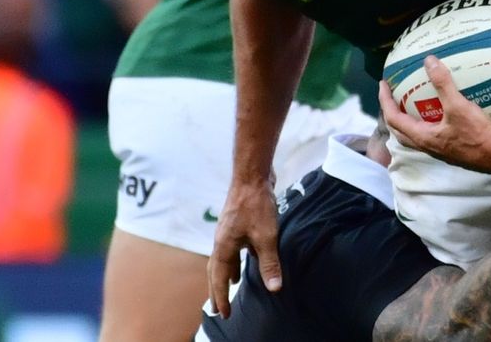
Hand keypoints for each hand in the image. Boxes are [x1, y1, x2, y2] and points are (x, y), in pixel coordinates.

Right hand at [207, 179, 280, 317]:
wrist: (252, 176)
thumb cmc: (257, 205)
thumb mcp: (266, 237)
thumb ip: (269, 263)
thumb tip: (274, 288)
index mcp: (224, 247)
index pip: (220, 280)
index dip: (221, 298)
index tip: (223, 315)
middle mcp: (221, 241)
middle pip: (216, 272)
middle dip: (217, 291)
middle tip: (218, 309)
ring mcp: (227, 232)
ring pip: (223, 260)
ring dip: (226, 275)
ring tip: (232, 287)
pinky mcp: (236, 224)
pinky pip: (232, 249)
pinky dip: (236, 260)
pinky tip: (247, 260)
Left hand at [379, 56, 490, 174]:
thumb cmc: (477, 133)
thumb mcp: (457, 105)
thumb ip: (442, 83)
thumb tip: (429, 61)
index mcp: (423, 137)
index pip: (394, 118)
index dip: (385, 101)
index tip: (383, 85)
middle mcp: (428, 147)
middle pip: (401, 131)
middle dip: (393, 113)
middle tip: (393, 97)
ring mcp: (440, 150)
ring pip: (416, 136)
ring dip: (410, 121)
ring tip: (413, 105)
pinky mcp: (453, 150)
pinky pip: (432, 136)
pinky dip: (428, 123)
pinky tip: (440, 114)